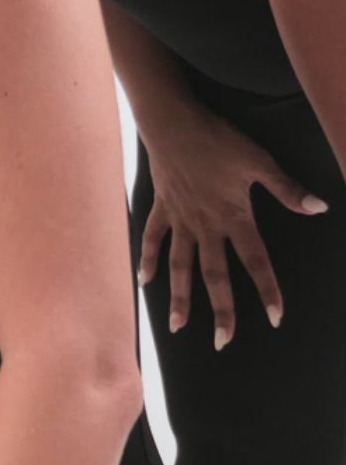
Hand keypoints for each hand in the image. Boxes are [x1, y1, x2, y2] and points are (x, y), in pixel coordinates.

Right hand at [138, 100, 327, 346]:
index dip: (267, 291)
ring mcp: (180, 219)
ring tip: (178, 327)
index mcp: (233, 217)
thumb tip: (318, 207)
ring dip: (180, 298)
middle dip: (221, 311)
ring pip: (180, 267)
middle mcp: (205, 226)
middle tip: (223, 341)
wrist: (172, 123)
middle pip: (214, 276)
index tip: (275, 317)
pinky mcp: (162, 208)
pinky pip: (153, 239)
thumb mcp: (259, 160)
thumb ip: (286, 189)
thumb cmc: (217, 139)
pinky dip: (149, 260)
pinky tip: (145, 282)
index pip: (255, 262)